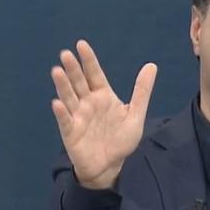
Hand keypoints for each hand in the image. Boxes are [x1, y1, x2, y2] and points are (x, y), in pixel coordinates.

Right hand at [50, 40, 156, 189]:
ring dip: (63, 85)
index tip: (81, 44)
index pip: (94, 74)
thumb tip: (152, 65)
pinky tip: (58, 103)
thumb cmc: (121, 139)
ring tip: (57, 71)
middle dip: (73, 69)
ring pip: (69, 97)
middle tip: (66, 54)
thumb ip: (142, 90)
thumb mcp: (136, 114)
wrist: (111, 165)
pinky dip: (62, 112)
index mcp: (103, 96)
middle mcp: (88, 103)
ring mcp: (78, 116)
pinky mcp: (71, 132)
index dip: (88, 60)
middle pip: (79, 82)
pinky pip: (65, 120)